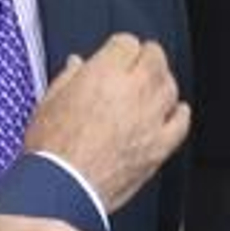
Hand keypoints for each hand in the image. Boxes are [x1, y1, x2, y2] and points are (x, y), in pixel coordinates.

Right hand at [27, 34, 189, 211]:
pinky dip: (178, 114)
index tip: (115, 56)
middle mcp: (133, 91)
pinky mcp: (159, 146)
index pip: (126, 42)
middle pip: (155, 57)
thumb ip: (68, 78)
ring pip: (170, 86)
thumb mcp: (49, 102)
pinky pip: (181, 122)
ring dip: (161, 84)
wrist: (63, 188)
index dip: (119, 48)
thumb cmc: (52, 149)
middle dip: (145, 57)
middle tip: (135, 66)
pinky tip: (172, 113)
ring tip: (149, 90)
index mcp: (104, 74)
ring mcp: (150, 119)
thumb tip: (77, 65)